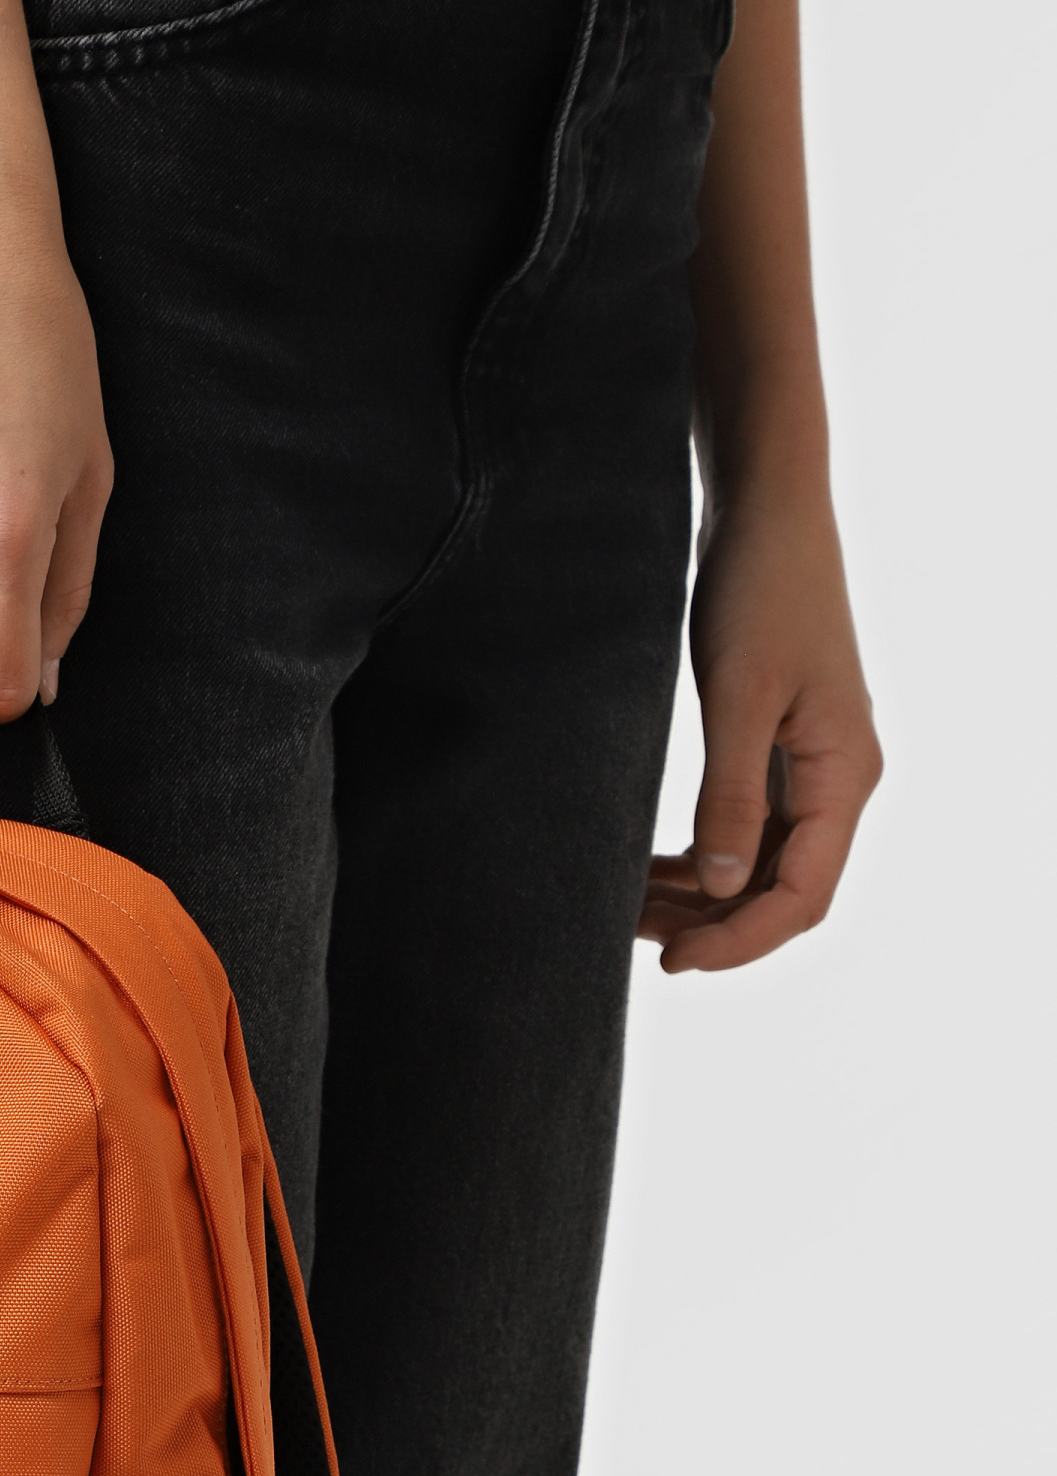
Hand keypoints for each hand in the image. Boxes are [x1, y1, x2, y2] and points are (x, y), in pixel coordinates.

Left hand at [639, 488, 882, 972]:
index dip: (740, 942)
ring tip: (630, 912)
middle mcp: (838, 783)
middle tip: (638, 943)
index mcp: (846, 777)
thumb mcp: (740, 695)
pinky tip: (650, 870)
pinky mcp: (777, 750)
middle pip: (783, 893)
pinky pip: (745, 830)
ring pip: (759, 867)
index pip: (802, 898)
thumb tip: (721, 886)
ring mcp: (809, 769)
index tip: (674, 963)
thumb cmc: (759, 589)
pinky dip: (700, 859)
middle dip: (715, 928)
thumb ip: (731, 793)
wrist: (765, 513)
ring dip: (701, 899)